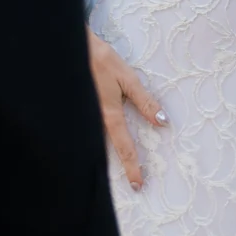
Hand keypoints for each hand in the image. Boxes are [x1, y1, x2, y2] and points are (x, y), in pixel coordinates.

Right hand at [88, 29, 162, 188]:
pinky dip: (93, 147)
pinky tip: (96, 151)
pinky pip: (86, 136)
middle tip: (132, 185)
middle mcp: (94, 123)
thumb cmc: (101, 61)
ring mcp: (83, 120)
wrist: (73, 49)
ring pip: (95, 146)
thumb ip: (144, 101)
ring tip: (111, 175)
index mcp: (109, 115)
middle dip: (118, 168)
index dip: (132, 167)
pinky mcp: (77, 115)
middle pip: (107, 152)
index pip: (124, 147)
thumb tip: (163, 122)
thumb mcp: (128, 79)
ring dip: (105, 160)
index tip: (138, 185)